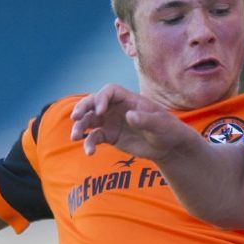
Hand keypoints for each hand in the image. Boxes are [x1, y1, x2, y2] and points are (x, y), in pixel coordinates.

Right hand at [69, 84, 192, 158]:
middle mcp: (116, 108)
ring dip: (79, 127)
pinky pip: (94, 137)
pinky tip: (89, 152)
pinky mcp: (109, 136)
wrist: (168, 147)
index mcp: (129, 99)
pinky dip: (89, 144)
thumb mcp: (161, 125)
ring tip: (75, 137)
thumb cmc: (168, 130)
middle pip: (93, 102)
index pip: (109, 91)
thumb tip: (129, 116)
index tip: (100, 111)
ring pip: (89, 120)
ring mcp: (111, 122)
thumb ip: (146, 120)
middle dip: (82, 108)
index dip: (101, 98)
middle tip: (75, 117)